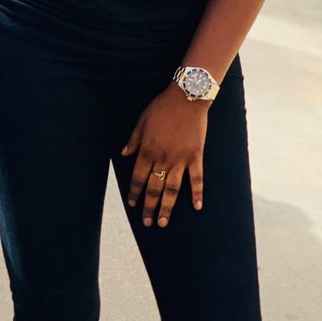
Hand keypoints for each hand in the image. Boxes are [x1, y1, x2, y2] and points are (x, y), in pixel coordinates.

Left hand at [120, 83, 207, 227]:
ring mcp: (180, 159)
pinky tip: (197, 207)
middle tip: (147, 223)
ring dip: (167, 207)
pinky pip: (197, 179)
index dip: (134, 192)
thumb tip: (123, 154)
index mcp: (147, 150)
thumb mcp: (142, 121)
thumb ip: (133, 140)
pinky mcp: (196, 156)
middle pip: (154, 188)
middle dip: (149, 207)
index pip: (138, 177)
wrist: (187, 97)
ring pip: (172, 189)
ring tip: (164, 223)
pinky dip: (197, 193)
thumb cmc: (162, 107)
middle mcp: (163, 158)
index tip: (132, 204)